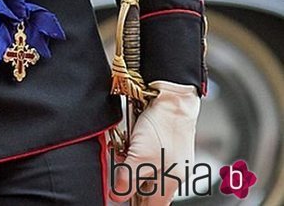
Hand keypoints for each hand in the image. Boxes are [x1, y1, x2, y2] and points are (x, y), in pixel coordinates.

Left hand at [110, 81, 200, 204]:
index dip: (135, 202)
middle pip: (148, 188)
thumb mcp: (140, 155)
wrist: (173, 98)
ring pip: (146, 169)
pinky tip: (130, 139)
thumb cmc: (162, 125)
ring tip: (123, 149)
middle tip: (120, 164)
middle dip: (131, 180)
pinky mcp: (165, 143)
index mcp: (171, 182)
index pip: (152, 205)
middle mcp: (174, 173)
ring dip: (131, 163)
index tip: (120, 197)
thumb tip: (118, 196)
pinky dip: (136, 150)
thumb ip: (128, 178)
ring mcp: (171, 158)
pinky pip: (148, 154)